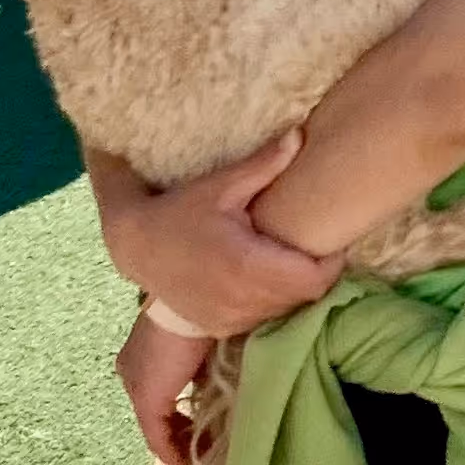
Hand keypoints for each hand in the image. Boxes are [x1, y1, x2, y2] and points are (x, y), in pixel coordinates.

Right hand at [94, 131, 345, 337]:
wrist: (134, 247)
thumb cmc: (179, 212)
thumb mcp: (220, 186)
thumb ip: (263, 165)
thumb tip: (298, 136)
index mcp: (249, 266)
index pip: (313, 280)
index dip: (329, 263)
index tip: (329, 242)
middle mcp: (242, 300)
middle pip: (303, 296)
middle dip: (313, 273)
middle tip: (310, 246)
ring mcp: (230, 319)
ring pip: (283, 310)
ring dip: (291, 289)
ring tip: (285, 259)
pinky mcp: (220, 328)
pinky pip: (260, 319)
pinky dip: (267, 302)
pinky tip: (259, 278)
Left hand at [115, 309, 217, 464]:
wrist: (194, 300)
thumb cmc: (208, 311)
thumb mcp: (208, 340)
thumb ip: (209, 363)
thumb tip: (227, 380)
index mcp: (144, 351)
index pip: (163, 388)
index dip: (182, 410)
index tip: (205, 425)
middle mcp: (132, 369)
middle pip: (157, 410)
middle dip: (182, 430)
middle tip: (207, 445)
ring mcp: (136, 385)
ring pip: (157, 426)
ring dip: (180, 442)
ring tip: (202, 456)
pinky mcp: (146, 401)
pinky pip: (158, 439)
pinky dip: (174, 454)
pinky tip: (190, 464)